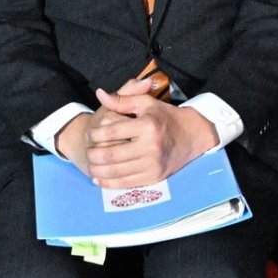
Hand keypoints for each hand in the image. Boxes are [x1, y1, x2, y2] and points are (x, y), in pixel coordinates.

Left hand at [60, 88, 213, 190]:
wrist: (190, 136)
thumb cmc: (164, 117)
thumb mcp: (145, 103)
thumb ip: (121, 99)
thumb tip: (100, 94)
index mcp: (147, 125)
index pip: (112, 131)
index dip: (94, 133)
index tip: (88, 134)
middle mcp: (151, 146)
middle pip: (111, 154)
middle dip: (92, 154)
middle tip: (86, 151)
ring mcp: (153, 164)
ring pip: (116, 171)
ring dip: (98, 170)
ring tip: (90, 164)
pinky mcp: (154, 177)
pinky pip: (127, 183)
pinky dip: (110, 183)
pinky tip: (99, 178)